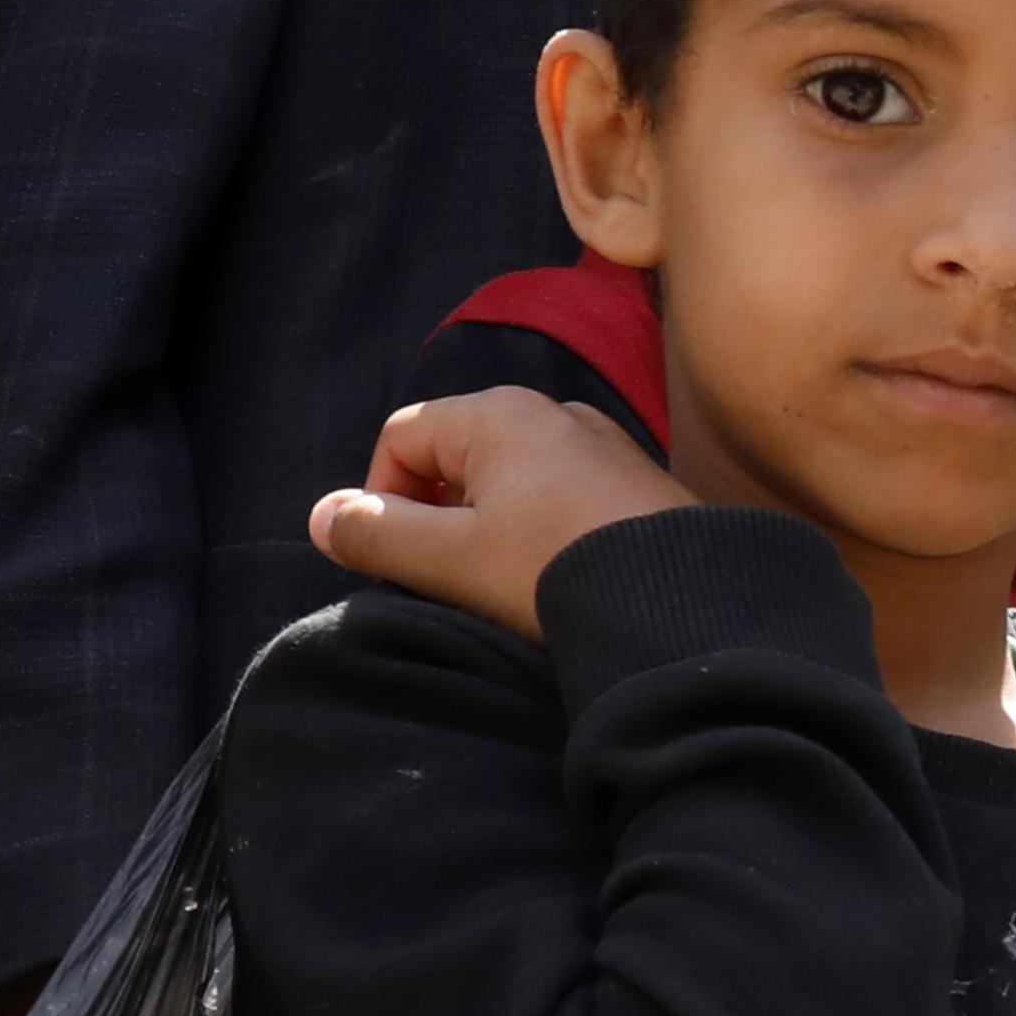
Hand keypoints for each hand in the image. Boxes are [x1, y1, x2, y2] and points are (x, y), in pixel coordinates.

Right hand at [310, 387, 693, 642]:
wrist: (691, 604)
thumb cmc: (563, 572)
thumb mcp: (455, 561)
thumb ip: (379, 536)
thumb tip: (323, 517)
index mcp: (497, 413)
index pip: (402, 437)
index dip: (382, 500)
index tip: (400, 561)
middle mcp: (552, 411)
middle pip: (457, 455)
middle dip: (439, 516)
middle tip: (454, 580)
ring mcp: (601, 444)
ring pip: (511, 481)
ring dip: (492, 529)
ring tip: (510, 586)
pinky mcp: (636, 484)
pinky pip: (562, 497)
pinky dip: (542, 533)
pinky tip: (559, 579)